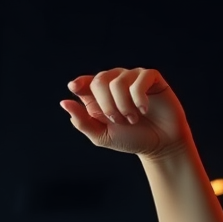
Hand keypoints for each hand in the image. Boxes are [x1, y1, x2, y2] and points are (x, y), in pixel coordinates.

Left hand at [60, 67, 189, 158]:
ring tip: (132, 119)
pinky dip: (138, 99)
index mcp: (99, 97)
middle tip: (117, 120)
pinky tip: (144, 110)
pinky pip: (139, 80)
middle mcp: (114, 83)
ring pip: (118, 81)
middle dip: (106, 104)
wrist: (159, 144)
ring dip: (123, 105)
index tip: (74, 87)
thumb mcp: (101, 136)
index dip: (79, 82)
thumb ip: (82, 121)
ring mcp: (133, 78)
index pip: (84, 83)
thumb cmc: (129, 139)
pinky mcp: (151, 77)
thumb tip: (64, 102)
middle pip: (99, 80)